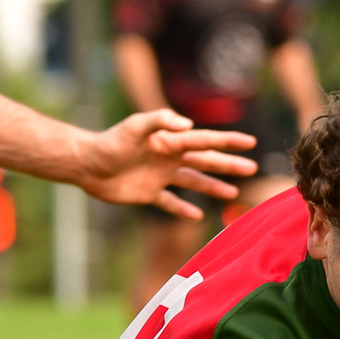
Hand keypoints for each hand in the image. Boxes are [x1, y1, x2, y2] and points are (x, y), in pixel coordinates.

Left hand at [76, 110, 258, 219]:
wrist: (86, 164)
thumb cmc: (110, 142)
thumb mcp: (134, 127)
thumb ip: (159, 121)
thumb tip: (188, 126)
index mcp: (170, 141)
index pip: (205, 140)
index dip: (227, 142)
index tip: (250, 142)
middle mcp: (169, 158)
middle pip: (205, 161)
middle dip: (228, 164)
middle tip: (253, 168)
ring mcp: (160, 177)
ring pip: (193, 181)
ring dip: (212, 187)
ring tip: (233, 194)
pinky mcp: (148, 194)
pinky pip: (169, 204)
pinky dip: (182, 209)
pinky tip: (196, 217)